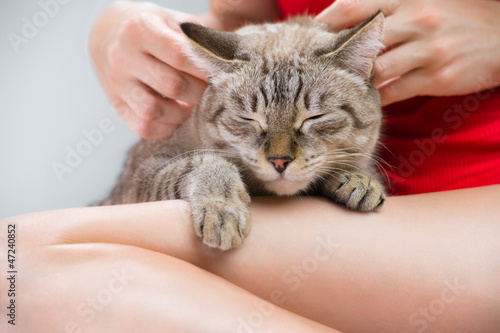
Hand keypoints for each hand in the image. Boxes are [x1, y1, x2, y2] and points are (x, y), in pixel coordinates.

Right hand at [89, 2, 208, 138]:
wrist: (107, 33)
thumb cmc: (152, 28)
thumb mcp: (173, 21)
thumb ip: (202, 37)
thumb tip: (239, 54)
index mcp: (140, 29)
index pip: (179, 55)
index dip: (204, 70)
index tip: (219, 75)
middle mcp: (123, 56)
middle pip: (171, 85)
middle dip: (198, 94)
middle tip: (211, 94)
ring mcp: (116, 83)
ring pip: (153, 110)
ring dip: (181, 115)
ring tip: (193, 108)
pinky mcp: (116, 105)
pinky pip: (142, 127)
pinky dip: (165, 128)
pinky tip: (177, 118)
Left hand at [316, 0, 499, 105]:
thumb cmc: (458, 16)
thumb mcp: (425, 0)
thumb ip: (389, 9)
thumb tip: (349, 22)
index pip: (353, 7)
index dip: (326, 21)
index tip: (309, 36)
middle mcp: (417, 20)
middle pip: (359, 41)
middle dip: (333, 56)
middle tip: (312, 69)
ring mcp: (428, 50)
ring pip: (375, 69)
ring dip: (353, 80)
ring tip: (335, 88)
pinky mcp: (438, 77)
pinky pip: (394, 92)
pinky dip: (376, 98)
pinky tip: (364, 100)